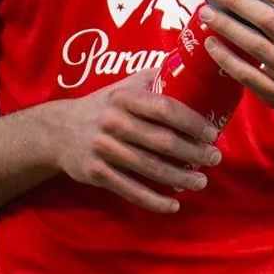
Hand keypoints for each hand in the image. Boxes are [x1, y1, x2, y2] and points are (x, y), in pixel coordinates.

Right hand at [45, 78, 222, 215]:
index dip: (192, 122)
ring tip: (201, 181)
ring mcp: (103, 149)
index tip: (211, 133)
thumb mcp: (122, 87)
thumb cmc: (102, 107)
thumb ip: (154, 79)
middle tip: (215, 158)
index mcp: (124, 98)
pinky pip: (130, 190)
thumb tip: (191, 68)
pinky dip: (154, 201)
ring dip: (180, 178)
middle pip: (162, 141)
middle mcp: (113, 122)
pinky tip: (173, 205)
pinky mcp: (96, 172)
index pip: (165, 108)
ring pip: (150, 168)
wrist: (58, 131)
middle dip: (194, 152)